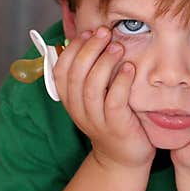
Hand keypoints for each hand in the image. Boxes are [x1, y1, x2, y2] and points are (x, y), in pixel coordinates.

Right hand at [54, 27, 154, 170]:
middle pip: (76, 75)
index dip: (72, 49)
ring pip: (92, 87)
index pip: (60, 71)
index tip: (88, 32)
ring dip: (104, 63)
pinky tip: (129, 68)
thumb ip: (91, 73)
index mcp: (70, 100)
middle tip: (105, 33)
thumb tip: (91, 39)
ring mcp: (96, 120)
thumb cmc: (112, 120)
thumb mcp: (96, 97)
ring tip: (118, 47)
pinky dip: (121, 82)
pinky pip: (114, 101)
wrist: (123, 158)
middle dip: (89, 49)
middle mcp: (79, 110)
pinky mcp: (116, 127)